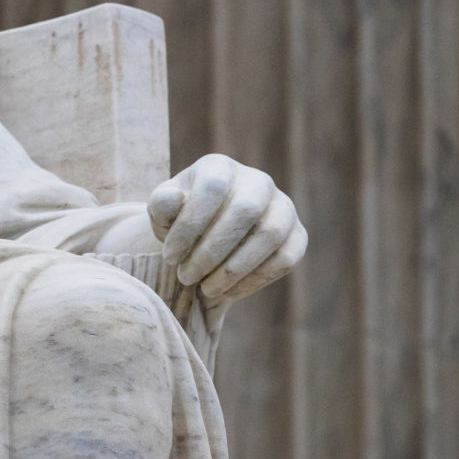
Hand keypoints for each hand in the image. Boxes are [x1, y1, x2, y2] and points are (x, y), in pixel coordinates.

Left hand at [148, 153, 306, 306]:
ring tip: (205, 288)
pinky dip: (256, 279)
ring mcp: (283, 207)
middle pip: (245, 211)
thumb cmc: (181, 218)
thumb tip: (173, 198)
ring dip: (235, 268)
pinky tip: (228, 292)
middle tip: (186, 276)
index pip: (213, 188)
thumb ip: (161, 203)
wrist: (208, 233)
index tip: (169, 257)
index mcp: (221, 167)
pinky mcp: (297, 235)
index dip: (190, 225)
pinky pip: (286, 258)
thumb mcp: (162, 210)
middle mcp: (258, 181)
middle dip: (212, 251)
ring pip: (269, 235)